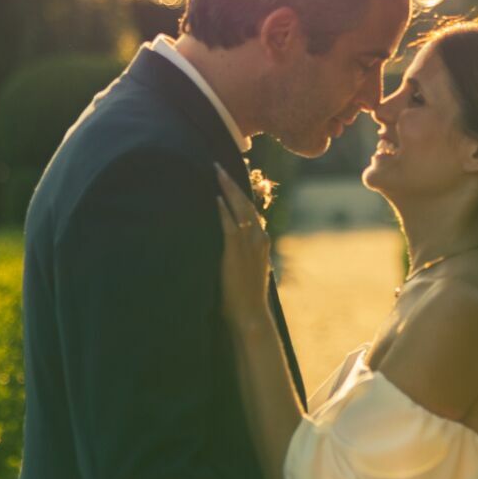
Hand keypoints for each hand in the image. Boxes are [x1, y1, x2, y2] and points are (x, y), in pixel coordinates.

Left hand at [214, 165, 273, 326]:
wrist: (250, 313)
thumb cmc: (245, 295)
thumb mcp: (247, 269)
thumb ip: (241, 253)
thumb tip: (229, 244)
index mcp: (261, 240)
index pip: (251, 209)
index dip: (239, 191)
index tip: (230, 176)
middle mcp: (258, 238)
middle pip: (246, 202)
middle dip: (232, 183)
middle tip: (219, 165)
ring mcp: (249, 244)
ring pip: (239, 208)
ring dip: (227, 189)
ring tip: (216, 172)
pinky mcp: (237, 252)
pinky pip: (230, 226)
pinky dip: (223, 211)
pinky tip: (215, 198)